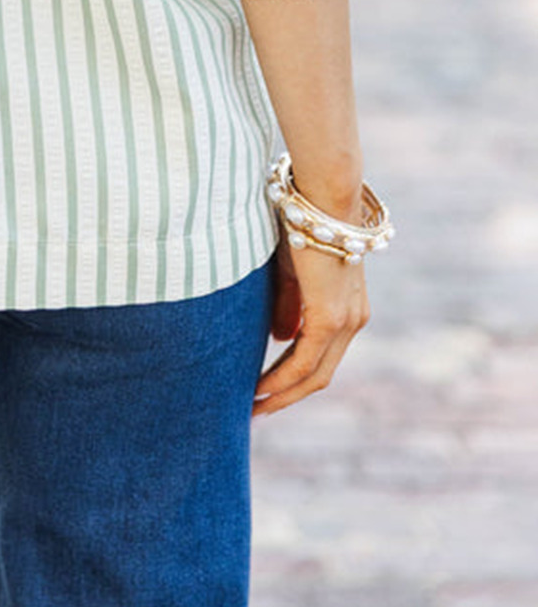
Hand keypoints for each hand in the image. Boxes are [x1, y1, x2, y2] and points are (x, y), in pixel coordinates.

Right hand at [252, 231, 368, 415]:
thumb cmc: (303, 220)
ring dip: (283, 393)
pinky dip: (282, 379)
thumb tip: (281, 339)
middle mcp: (353, 319)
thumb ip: (289, 305)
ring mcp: (346, 320)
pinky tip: (260, 388)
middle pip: (321, 373)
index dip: (294, 376)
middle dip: (287, 395)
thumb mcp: (292, 269)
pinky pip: (305, 360)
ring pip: (315, 373)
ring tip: (253, 406)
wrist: (321, 196)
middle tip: (256, 409)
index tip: (267, 389)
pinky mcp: (331, 317)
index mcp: (347, 307)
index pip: (322, 354)